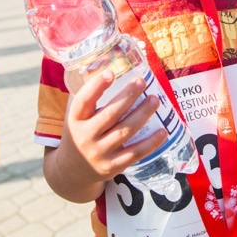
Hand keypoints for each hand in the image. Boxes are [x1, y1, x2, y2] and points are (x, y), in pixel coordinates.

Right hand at [58, 71, 166, 187]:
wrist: (73, 171)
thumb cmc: (80, 132)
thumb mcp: (76, 117)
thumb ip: (89, 97)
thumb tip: (106, 64)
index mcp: (74, 120)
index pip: (83, 101)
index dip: (96, 87)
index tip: (110, 73)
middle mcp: (85, 137)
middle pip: (110, 115)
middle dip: (128, 96)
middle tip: (142, 82)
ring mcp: (99, 153)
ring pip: (125, 131)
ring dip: (143, 114)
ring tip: (155, 100)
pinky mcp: (112, 167)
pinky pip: (135, 153)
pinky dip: (151, 142)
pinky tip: (163, 131)